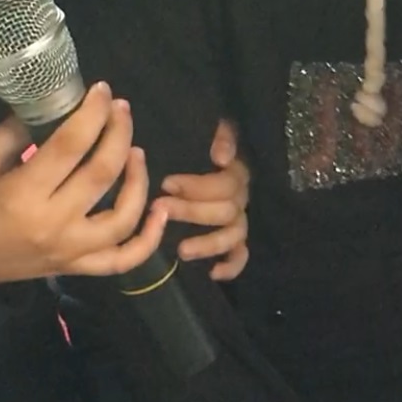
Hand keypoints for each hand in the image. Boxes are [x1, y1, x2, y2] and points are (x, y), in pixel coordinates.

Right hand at [0, 83, 168, 288]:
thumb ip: (11, 134)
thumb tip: (49, 107)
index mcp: (23, 195)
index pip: (71, 146)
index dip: (92, 113)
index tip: (102, 91)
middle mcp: (54, 224)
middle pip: (103, 173)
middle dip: (119, 134)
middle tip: (121, 109)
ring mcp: (71, 250)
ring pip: (123, 217)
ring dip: (138, 181)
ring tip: (136, 152)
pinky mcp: (78, 266)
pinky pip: (123, 260)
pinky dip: (149, 240)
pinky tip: (160, 213)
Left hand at [162, 119, 250, 279]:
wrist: (191, 154)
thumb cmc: (193, 141)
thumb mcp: (204, 128)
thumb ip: (221, 135)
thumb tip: (222, 157)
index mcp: (235, 170)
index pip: (225, 183)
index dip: (198, 186)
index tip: (166, 184)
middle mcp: (240, 196)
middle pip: (227, 210)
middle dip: (192, 211)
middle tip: (160, 208)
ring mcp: (238, 219)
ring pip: (234, 234)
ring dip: (209, 243)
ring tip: (182, 250)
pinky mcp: (234, 240)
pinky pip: (240, 255)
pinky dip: (231, 266)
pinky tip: (213, 273)